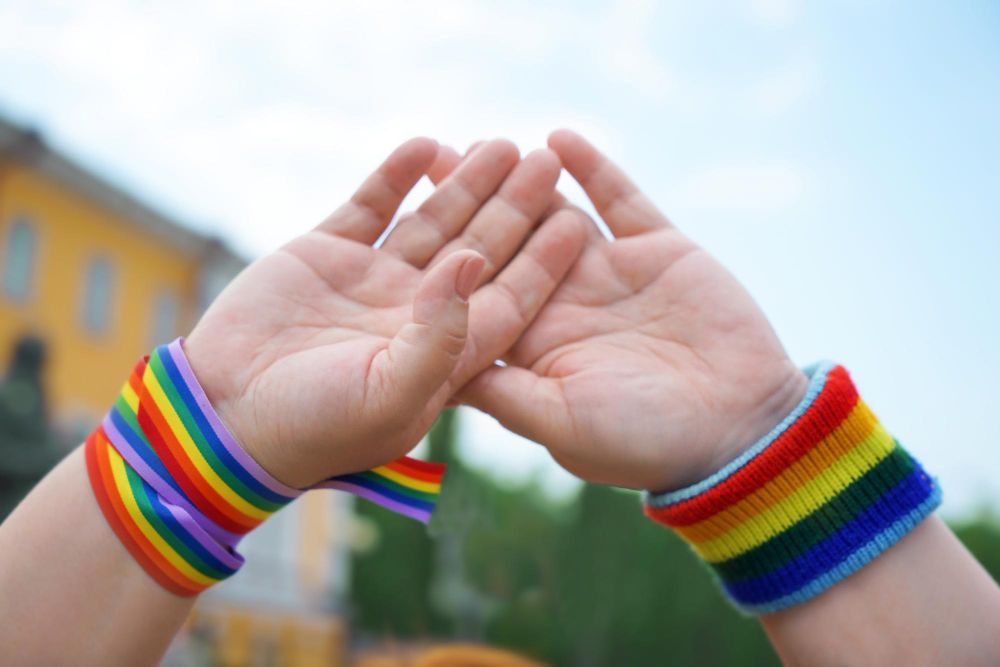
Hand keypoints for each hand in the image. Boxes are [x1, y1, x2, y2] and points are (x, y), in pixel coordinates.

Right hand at [185, 138, 585, 487]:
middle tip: (546, 162)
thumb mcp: (389, 394)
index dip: (544, 261)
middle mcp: (417, 312)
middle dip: (514, 207)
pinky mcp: (327, 255)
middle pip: (480, 250)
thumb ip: (439, 335)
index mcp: (443, 352)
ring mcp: (374, 281)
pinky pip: (371, 207)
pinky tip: (423, 145)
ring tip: (498, 143)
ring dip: (464, 182)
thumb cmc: (314, 428)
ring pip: (432, 221)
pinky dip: (394, 177)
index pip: (509, 298)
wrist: (225, 418)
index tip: (577, 221)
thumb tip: (471, 262)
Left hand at [459, 130, 806, 491]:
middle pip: (509, 244)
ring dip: (523, 180)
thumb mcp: (562, 424)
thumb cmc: (647, 442)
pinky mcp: (655, 250)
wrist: (743, 429)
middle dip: (475, 204)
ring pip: (556, 215)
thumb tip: (433, 367)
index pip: (480, 293)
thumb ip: (502, 391)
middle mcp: (564, 304)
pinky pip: (618, 200)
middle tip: (437, 159)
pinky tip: (558, 136)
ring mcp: (609, 274)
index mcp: (534, 346)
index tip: (405, 221)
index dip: (445, 260)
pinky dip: (592, 170)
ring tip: (485, 142)